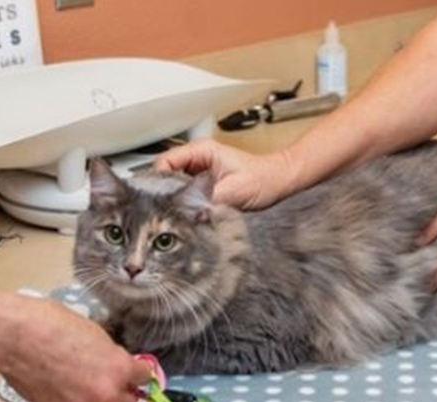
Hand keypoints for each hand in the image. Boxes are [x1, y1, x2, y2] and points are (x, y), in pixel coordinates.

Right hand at [0, 299, 151, 401]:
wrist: (15, 337)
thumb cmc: (52, 325)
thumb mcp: (96, 334)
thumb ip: (111, 356)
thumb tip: (115, 365)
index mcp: (119, 368)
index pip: (144, 378)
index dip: (136, 374)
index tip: (132, 374)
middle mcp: (105, 393)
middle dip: (120, 395)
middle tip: (109, 385)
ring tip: (77, 386)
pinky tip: (57, 388)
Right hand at [155, 139, 295, 208]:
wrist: (280, 184)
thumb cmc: (263, 180)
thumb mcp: (232, 191)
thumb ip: (206, 200)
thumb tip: (186, 211)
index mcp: (201, 151)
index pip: (164, 163)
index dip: (157, 182)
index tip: (157, 200)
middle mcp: (197, 159)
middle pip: (165, 176)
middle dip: (165, 194)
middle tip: (167, 212)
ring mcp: (200, 172)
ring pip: (174, 187)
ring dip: (175, 201)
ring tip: (178, 214)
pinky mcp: (205, 186)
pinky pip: (186, 196)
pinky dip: (185, 206)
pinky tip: (189, 216)